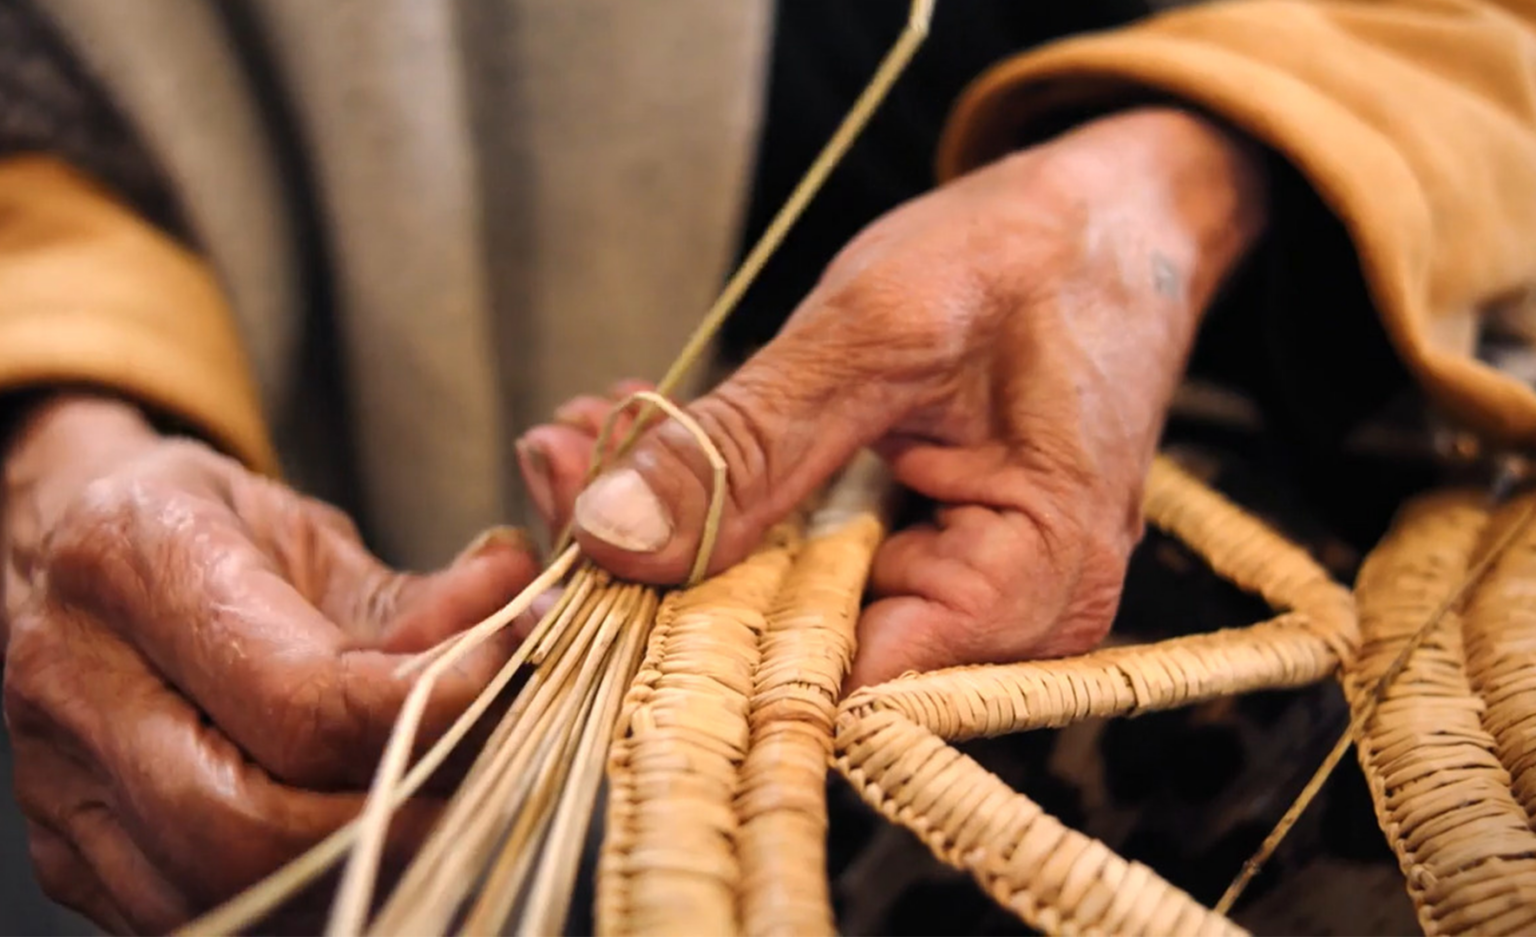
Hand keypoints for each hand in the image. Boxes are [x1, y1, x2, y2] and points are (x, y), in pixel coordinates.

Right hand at [2, 395, 539, 932]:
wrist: (66, 549)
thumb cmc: (202, 531)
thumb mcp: (310, 529)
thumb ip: (421, 593)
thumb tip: (529, 611)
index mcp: (135, 563)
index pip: (301, 700)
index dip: (431, 717)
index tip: (512, 689)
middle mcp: (74, 682)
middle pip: (252, 826)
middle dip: (398, 823)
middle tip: (493, 785)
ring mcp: (59, 786)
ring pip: (219, 895)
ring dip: (356, 877)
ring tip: (446, 824)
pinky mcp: (69, 855)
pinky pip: (193, 919)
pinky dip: (300, 903)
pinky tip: (369, 856)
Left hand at [517, 107, 1265, 687]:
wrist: (1112, 220)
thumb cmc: (1032, 257)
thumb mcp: (880, 329)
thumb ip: (749, 442)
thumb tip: (609, 537)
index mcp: (1032, 591)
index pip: (827, 687)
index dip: (688, 635)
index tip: (576, 546)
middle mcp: (1001, 630)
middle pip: (788, 653)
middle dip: (657, 557)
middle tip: (558, 456)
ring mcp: (958, 597)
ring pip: (774, 605)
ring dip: (675, 520)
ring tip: (584, 432)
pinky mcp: (918, 560)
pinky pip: (797, 562)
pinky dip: (721, 500)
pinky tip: (646, 434)